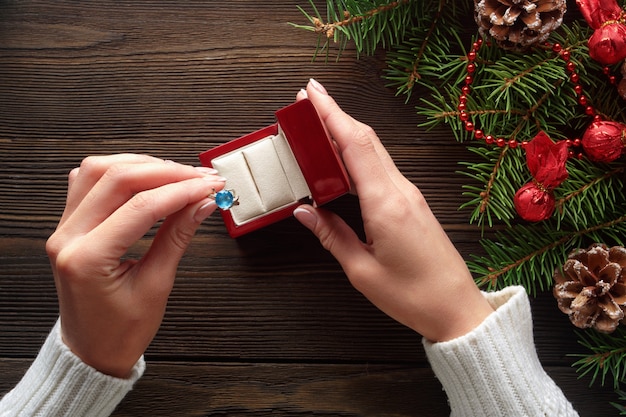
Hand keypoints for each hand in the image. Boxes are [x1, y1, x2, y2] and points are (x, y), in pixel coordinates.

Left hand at [46, 154, 224, 376]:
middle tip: (200, 177)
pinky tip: (143, 177)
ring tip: (177, 175)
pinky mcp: (70, 225)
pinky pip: (88, 182)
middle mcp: (67, 237)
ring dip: (142, 166)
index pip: (140, 206)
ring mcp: (64, 229)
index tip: (209, 187)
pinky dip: (119, 172)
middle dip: (166, 172)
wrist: (93, 351)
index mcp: (86, 259)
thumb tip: (201, 204)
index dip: (181, 191)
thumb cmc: (119, 331)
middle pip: (116, 178)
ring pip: (99, 170)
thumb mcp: (156, 286)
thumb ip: (177, 237)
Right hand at [294, 80, 493, 341]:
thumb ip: (332, 235)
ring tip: (319, 124)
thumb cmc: (413, 296)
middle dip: (335, 114)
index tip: (310, 93)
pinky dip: (359, 154)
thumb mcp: (362, 270)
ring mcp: (410, 195)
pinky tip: (344, 158)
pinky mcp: (412, 203)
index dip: (331, 115)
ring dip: (347, 132)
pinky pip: (383, 168)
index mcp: (386, 204)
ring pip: (375, 151)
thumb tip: (305, 211)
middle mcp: (400, 191)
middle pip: (366, 140)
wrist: (457, 309)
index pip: (354, 146)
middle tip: (307, 100)